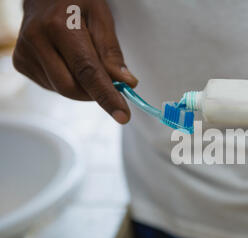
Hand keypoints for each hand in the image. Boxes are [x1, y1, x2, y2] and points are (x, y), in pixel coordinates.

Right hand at [13, 0, 137, 123]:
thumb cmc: (76, 2)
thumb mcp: (101, 18)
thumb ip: (111, 52)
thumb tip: (126, 83)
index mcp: (60, 26)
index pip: (87, 71)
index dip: (106, 96)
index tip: (122, 116)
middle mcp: (37, 40)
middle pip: (72, 88)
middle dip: (94, 92)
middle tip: (110, 83)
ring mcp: (25, 53)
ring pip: (62, 90)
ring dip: (82, 86)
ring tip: (83, 58)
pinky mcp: (21, 63)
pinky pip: (52, 86)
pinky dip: (68, 81)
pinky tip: (67, 61)